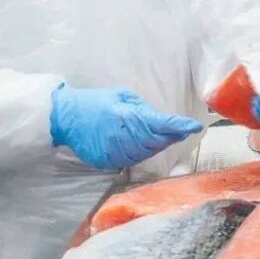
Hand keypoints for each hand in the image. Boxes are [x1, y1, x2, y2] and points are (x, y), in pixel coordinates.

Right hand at [50, 85, 202, 169]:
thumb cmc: (95, 102)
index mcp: (126, 116)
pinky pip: (131, 160)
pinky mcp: (106, 162)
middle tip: (178, 130)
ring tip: (157, 136)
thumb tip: (160, 120)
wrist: (65, 118)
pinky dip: (140, 153)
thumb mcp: (121, 96)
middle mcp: (121, 137)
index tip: (194, 126)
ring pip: (146, 154)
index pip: (160, 124)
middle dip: (170, 136)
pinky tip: (138, 144)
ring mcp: (113, 153)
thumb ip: (143, 108)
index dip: (179, 126)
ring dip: (156, 146)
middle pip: (156, 142)